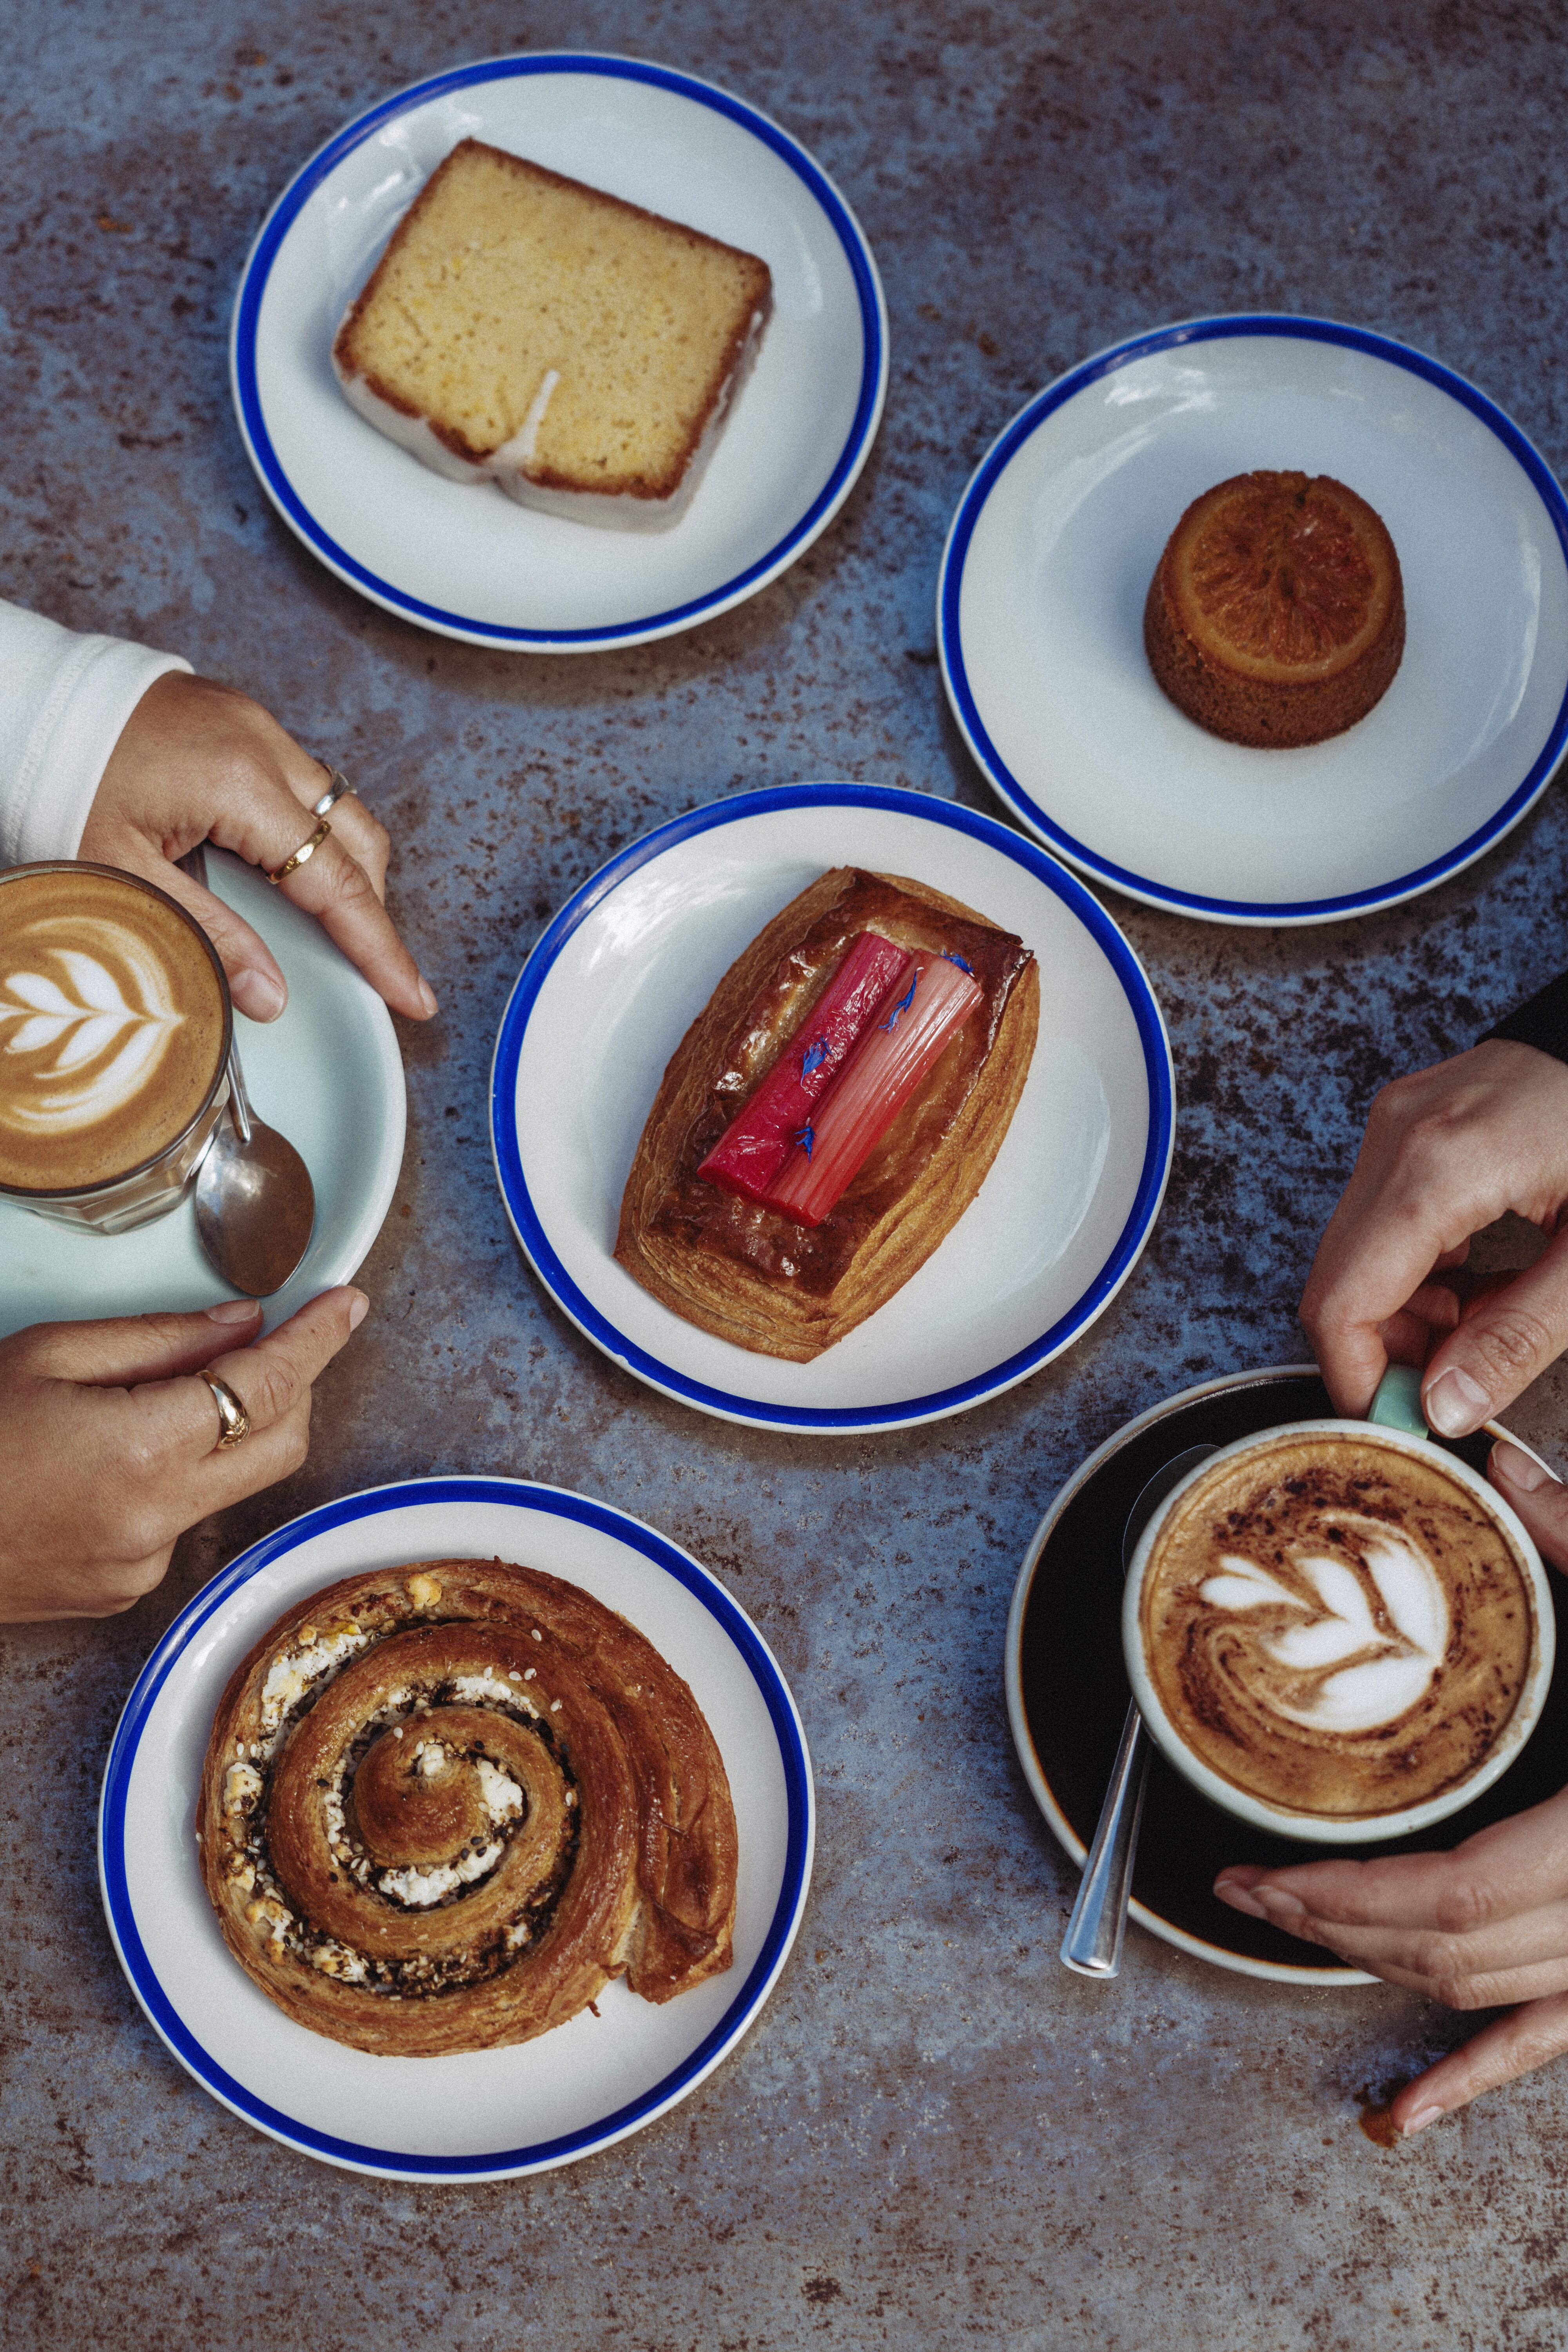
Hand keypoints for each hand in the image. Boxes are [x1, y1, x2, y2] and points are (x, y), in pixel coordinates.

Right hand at [0, 1286, 367, 1620]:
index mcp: (144, 1448)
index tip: (347, 1305)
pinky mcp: (128, 1589)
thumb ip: (159, 1339)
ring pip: (234, 1483)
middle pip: (283, 1443)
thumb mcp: (47, 1354)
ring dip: (226, 1435)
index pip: (270, 1385)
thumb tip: (241, 1325)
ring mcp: (147, 1562)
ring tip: (154, 1400)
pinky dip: (178, 1479)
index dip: (318, 1338)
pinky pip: (184, 1519)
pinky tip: (114, 1459)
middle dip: (293, 1386)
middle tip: (272, 1341)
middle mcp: (161, 1515)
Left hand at [80, 671, 436, 1025]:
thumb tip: (270, 994)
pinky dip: (312, 832)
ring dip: (345, 869)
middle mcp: (265, 746)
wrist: (31, 701)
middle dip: (373, 909)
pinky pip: (305, 783)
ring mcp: (258, 725)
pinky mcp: (242, 719)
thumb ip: (210, 935)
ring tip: (330, 928)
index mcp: (241, 785)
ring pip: (340, 807)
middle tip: (373, 970)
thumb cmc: (62, 778)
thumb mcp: (126, 874)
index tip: (412, 995)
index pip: (337, 883)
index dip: (380, 947)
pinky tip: (287, 870)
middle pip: (358, 840)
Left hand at [1215, 1439, 1567, 2134]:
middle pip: (1447, 1948)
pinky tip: (1405, 2116)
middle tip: (1248, 1886)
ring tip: (1294, 1927)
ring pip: (1482, 1990)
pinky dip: (1472, 2078)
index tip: (1262, 1868)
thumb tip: (1493, 1460)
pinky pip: (1545, 2040)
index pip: (1451, 1894)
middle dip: (1330, 1923)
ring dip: (1376, 1968)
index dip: (1344, 1895)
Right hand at [1300, 1039, 1567, 1434]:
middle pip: (1337, 1280)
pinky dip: (1415, 1270)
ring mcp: (1397, 1122)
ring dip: (1403, 1312)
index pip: (1342, 1301)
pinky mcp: (1408, 1123)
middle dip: (1385, 1351)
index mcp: (1437, 1166)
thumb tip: (1445, 1407)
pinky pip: (1379, 1219)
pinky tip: (1476, 1282)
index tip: (1400, 1426)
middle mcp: (1397, 1135)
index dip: (1357, 1380)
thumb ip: (1520, 1336)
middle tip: (1454, 1387)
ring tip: (1485, 1325)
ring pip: (1353, 1253)